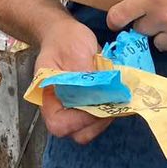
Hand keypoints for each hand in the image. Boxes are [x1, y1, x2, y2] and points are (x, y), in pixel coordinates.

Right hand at [35, 18, 111, 144]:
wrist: (65, 34)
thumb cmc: (65, 40)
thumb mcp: (73, 50)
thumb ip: (85, 73)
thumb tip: (101, 91)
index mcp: (48, 97)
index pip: (59, 125)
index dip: (80, 120)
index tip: (98, 101)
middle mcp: (60, 109)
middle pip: (78, 133)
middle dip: (98, 121)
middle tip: (113, 100)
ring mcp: (75, 109)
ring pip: (92, 129)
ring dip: (108, 116)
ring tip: (118, 95)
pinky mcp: (88, 106)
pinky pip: (101, 118)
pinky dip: (112, 109)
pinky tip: (119, 93)